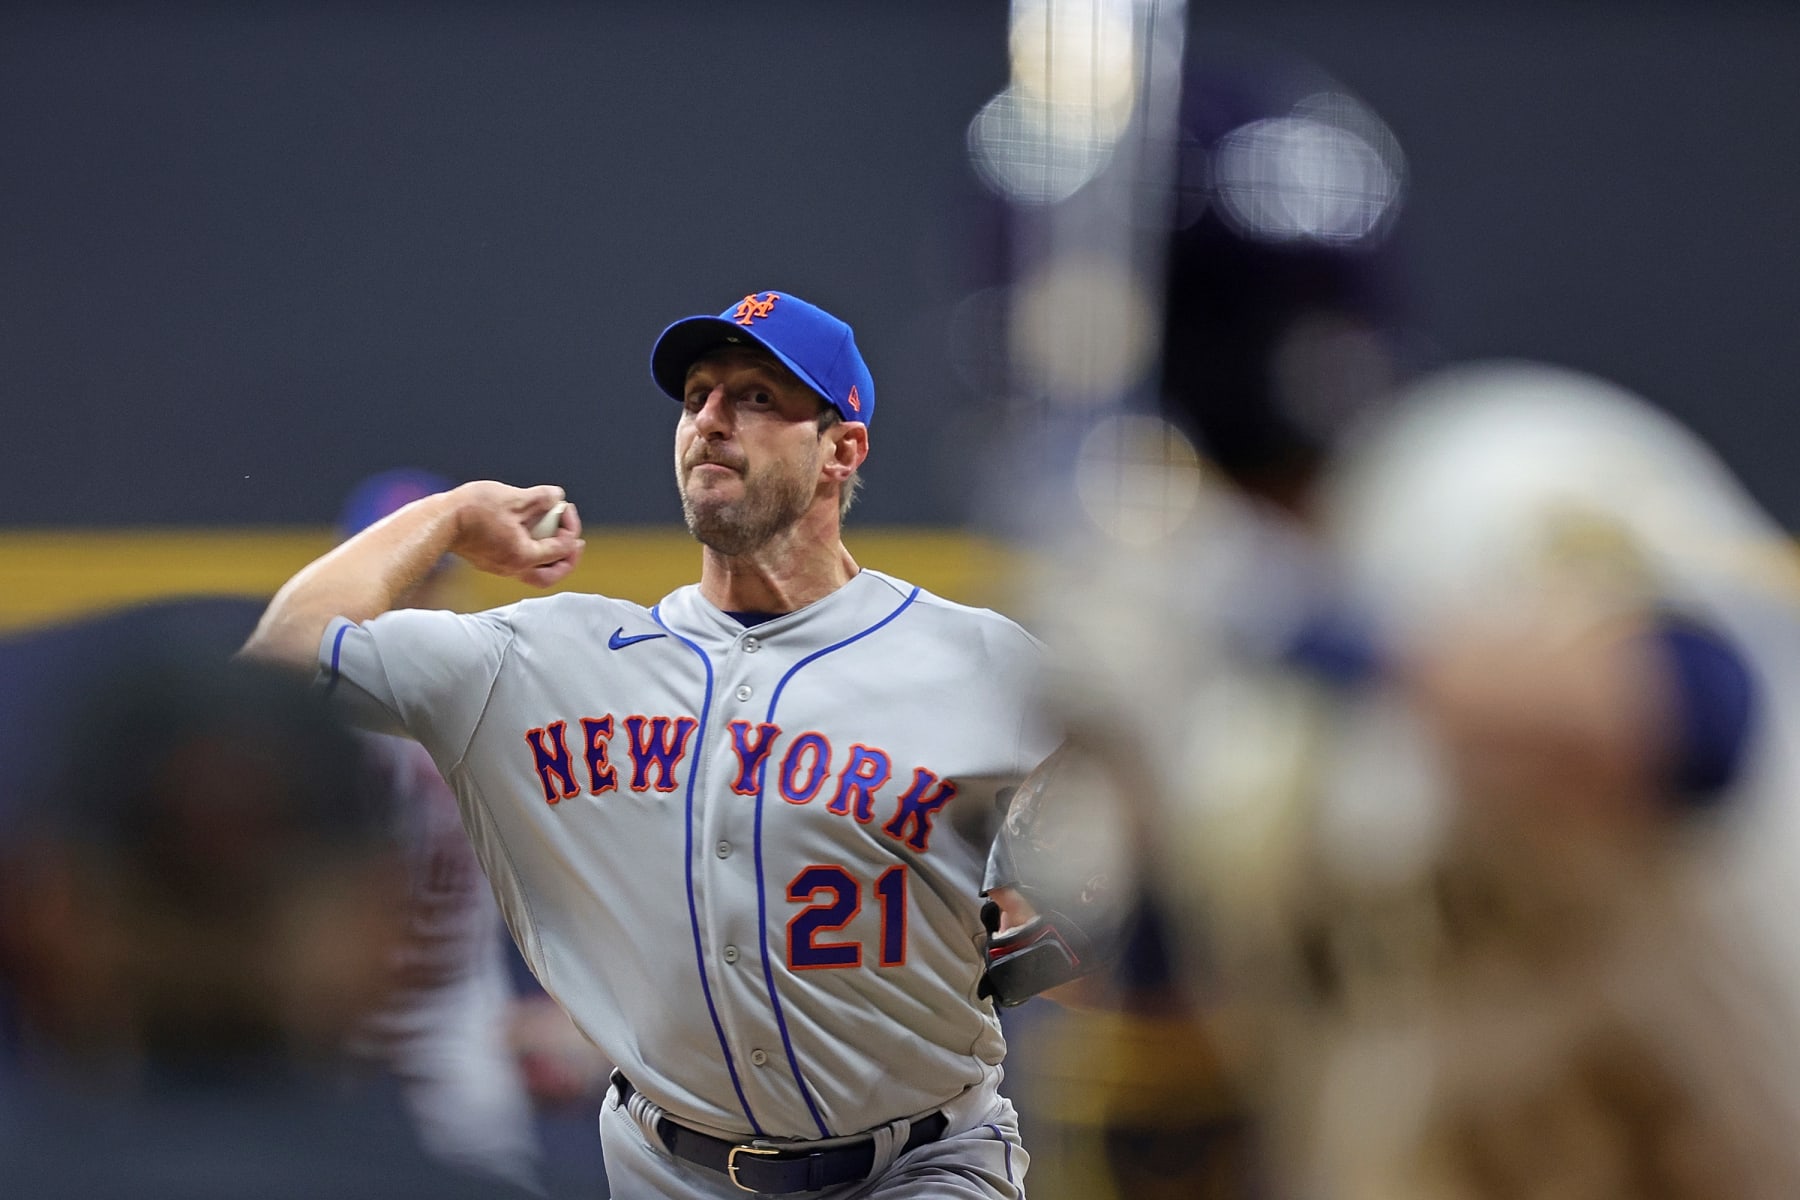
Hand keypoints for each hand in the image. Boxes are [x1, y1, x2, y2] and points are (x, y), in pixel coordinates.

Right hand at [447, 481, 585, 586]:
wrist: (437, 522)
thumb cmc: (474, 509)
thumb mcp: (514, 498)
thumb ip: (541, 498)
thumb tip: (558, 496)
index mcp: (524, 556)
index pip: (561, 548)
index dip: (570, 525)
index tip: (564, 506)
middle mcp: (513, 568)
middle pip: (550, 575)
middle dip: (568, 559)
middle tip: (576, 542)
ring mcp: (499, 567)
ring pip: (533, 572)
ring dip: (549, 556)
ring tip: (553, 535)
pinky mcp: (488, 561)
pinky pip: (518, 562)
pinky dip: (530, 551)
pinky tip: (527, 530)